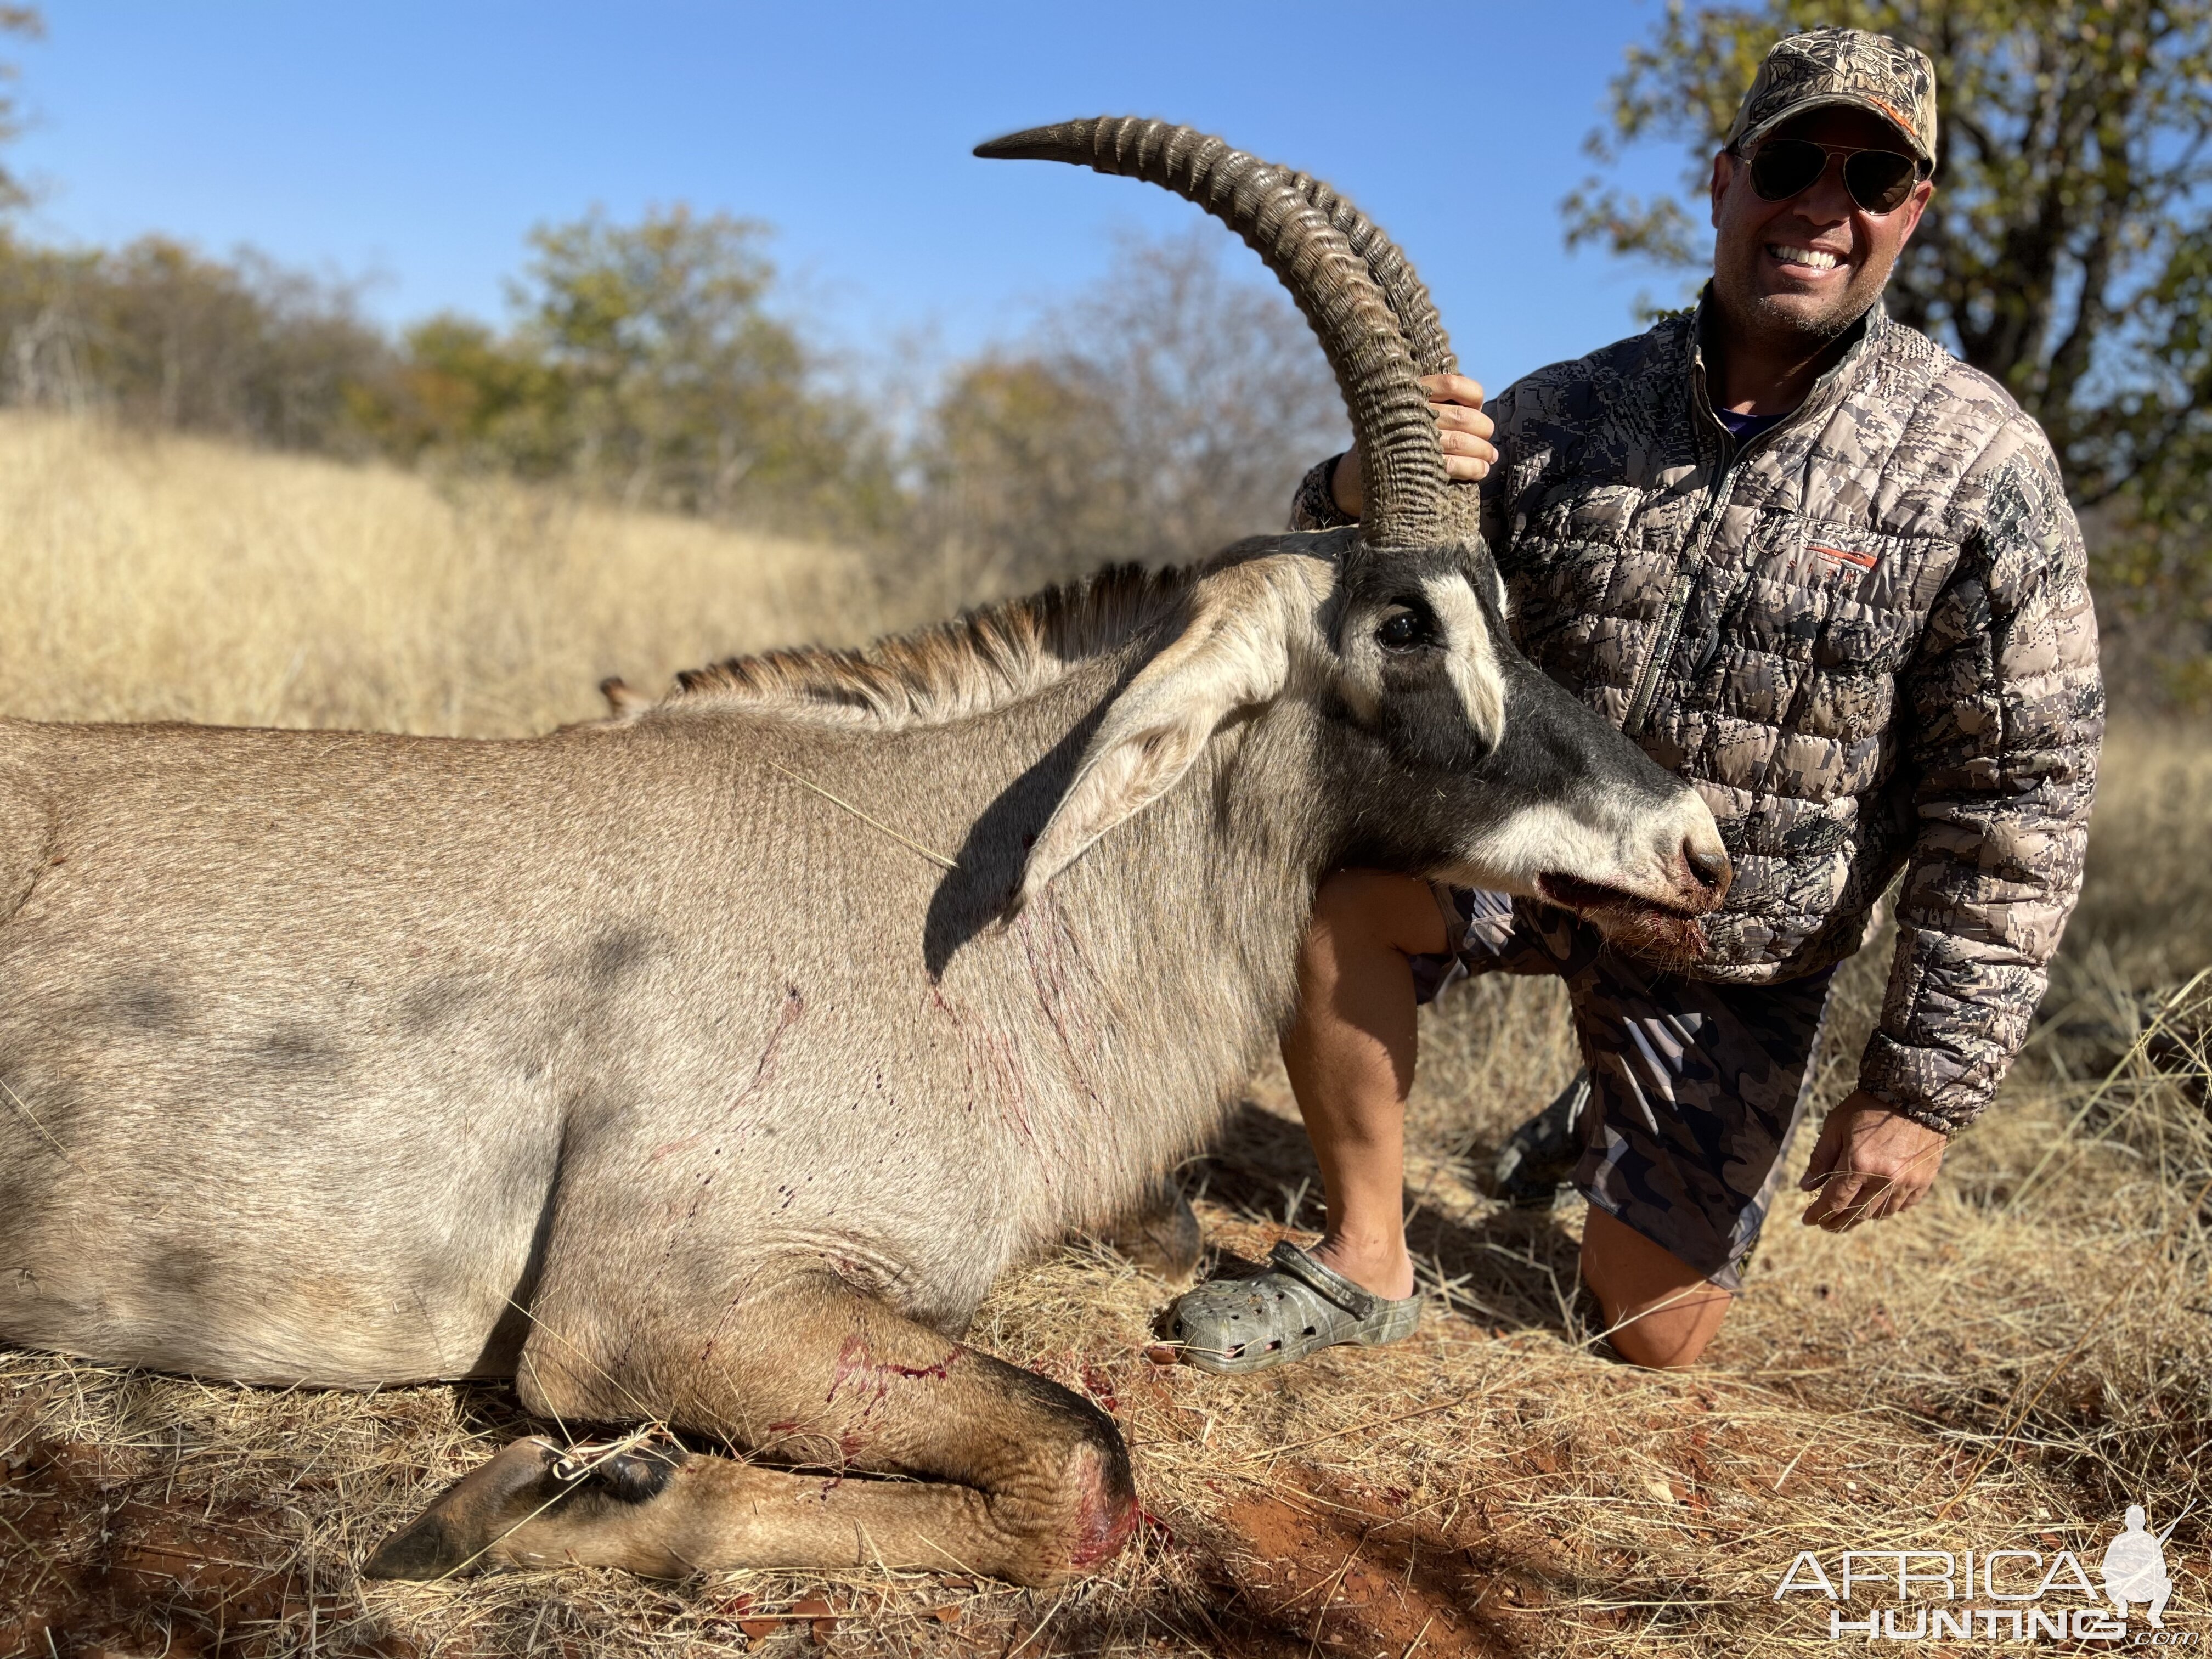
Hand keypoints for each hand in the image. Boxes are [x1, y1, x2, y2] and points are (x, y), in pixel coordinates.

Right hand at [1331, 373, 1495, 517]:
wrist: (1355, 474)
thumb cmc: (1391, 437)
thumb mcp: (1403, 409)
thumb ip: (1434, 402)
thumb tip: (1479, 410)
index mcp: (1409, 392)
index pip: (1453, 384)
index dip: (1473, 394)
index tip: (1477, 405)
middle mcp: (1411, 413)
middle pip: (1463, 417)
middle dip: (1483, 428)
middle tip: (1488, 436)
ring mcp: (1412, 441)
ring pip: (1462, 442)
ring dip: (1483, 451)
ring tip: (1490, 456)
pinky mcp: (1415, 467)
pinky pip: (1454, 465)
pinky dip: (1474, 468)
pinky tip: (1481, 470)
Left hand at [1797, 1093, 1947, 1231]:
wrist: (1915, 1095)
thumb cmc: (1869, 1107)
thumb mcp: (1836, 1125)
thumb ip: (1820, 1158)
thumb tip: (1805, 1186)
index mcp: (1859, 1164)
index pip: (1834, 1200)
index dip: (1819, 1213)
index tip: (1808, 1220)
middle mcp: (1884, 1178)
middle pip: (1856, 1212)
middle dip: (1837, 1222)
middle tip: (1826, 1225)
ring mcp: (1907, 1182)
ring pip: (1880, 1213)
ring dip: (1862, 1218)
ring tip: (1848, 1217)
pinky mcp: (1923, 1180)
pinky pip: (1903, 1206)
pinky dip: (1888, 1209)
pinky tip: (1877, 1207)